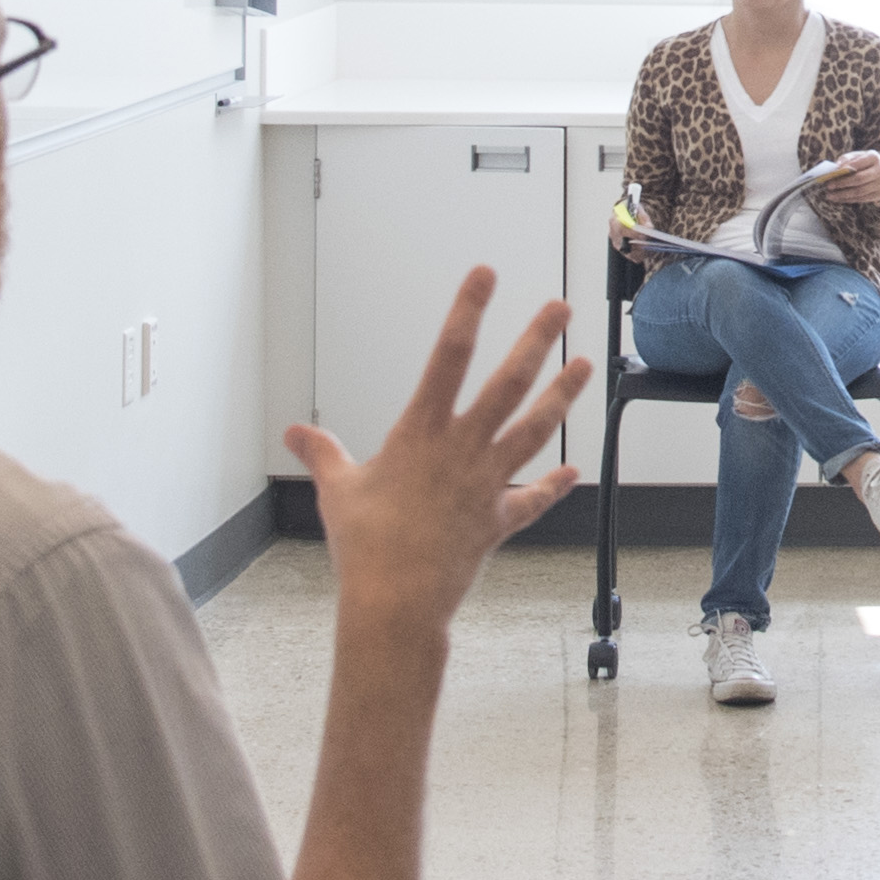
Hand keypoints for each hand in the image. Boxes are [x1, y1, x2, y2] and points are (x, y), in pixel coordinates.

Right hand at [283, 268, 585, 639]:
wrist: (396, 603)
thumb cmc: (364, 546)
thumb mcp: (337, 491)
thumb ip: (322, 454)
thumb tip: (295, 432)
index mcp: (421, 433)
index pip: (447, 355)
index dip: (467, 310)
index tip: (485, 276)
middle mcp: (462, 450)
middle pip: (508, 383)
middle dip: (536, 340)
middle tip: (561, 308)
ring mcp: (486, 484)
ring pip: (533, 430)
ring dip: (561, 396)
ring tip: (583, 365)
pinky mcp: (498, 521)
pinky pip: (531, 500)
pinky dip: (551, 487)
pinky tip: (572, 472)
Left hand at [827, 154, 879, 232]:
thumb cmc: (864, 161)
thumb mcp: (856, 156)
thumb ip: (846, 160)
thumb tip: (835, 169)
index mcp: (874, 158)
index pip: (857, 165)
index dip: (843, 171)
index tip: (830, 175)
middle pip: (859, 179)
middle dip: (842, 183)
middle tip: (828, 186)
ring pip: (859, 192)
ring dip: (843, 195)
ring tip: (830, 195)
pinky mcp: (879, 195)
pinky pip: (861, 199)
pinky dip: (848, 200)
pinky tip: (838, 199)